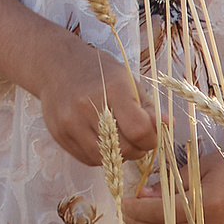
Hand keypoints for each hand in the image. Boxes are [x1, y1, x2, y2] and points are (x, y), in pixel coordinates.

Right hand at [30, 29, 157, 166]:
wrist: (55, 64)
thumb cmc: (97, 70)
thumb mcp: (126, 80)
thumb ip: (147, 108)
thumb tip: (168, 126)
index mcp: (112, 89)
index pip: (139, 130)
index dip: (151, 139)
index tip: (150, 135)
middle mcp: (88, 106)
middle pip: (124, 149)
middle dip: (137, 150)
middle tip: (135, 139)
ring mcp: (70, 122)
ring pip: (105, 159)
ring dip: (118, 155)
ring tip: (117, 138)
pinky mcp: (59, 134)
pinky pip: (87, 159)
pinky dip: (100, 155)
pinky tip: (100, 138)